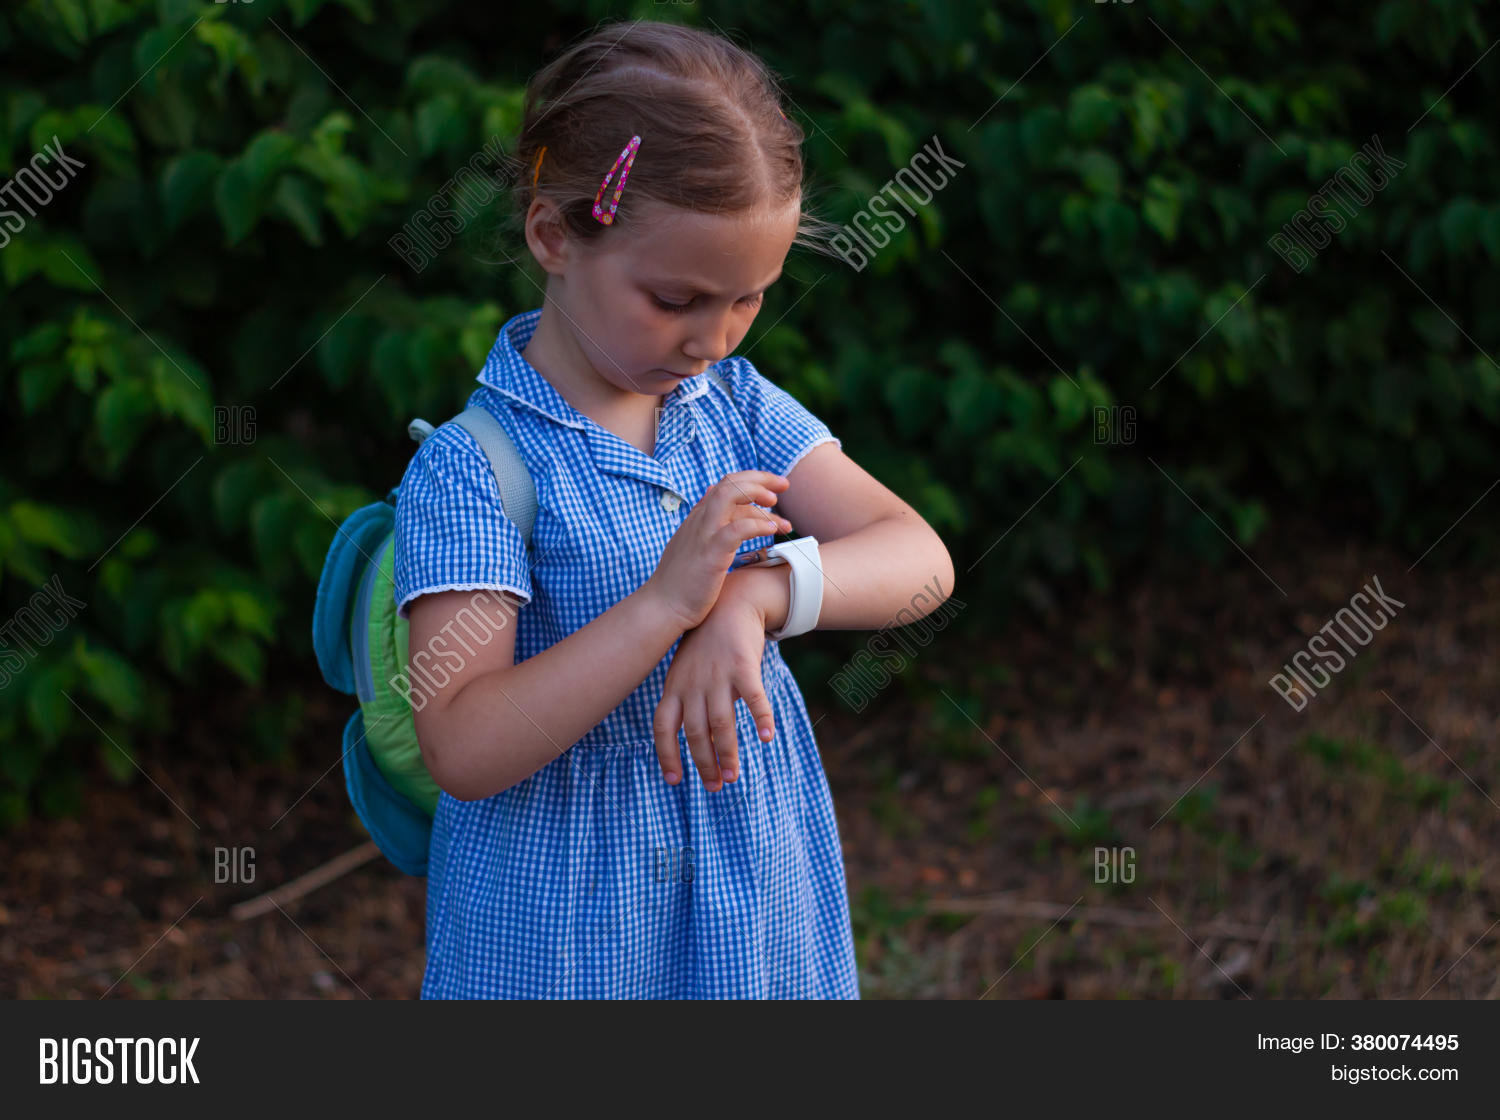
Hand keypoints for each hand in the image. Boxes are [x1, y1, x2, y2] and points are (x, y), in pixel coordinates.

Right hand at [642, 471, 792, 631]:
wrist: (663, 607)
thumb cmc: (681, 582)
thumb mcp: (692, 545)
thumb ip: (705, 524)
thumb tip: (711, 499)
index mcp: (698, 518)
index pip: (725, 485)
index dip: (752, 481)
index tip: (773, 490)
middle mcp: (700, 520)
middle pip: (729, 483)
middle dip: (760, 479)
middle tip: (783, 486)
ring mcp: (704, 535)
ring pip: (729, 495)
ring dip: (757, 493)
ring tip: (776, 505)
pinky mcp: (710, 554)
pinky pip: (736, 530)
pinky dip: (757, 525)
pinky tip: (771, 530)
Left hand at [651, 581, 776, 790]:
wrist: (730, 601)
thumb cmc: (707, 642)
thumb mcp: (686, 669)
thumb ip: (687, 700)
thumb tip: (698, 740)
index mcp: (674, 686)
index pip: (662, 726)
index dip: (666, 754)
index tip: (674, 780)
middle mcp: (692, 683)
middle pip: (694, 732)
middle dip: (703, 763)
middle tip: (715, 786)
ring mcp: (717, 675)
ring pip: (720, 723)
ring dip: (726, 753)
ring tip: (734, 776)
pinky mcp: (743, 666)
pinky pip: (753, 698)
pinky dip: (761, 719)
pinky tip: (767, 738)